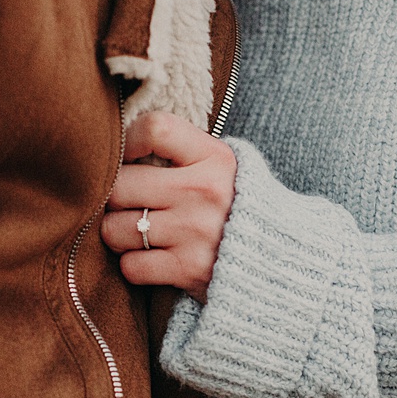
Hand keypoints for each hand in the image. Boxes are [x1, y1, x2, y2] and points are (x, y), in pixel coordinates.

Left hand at [101, 111, 236, 303]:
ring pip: (114, 229)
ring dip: (119, 235)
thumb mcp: (221, 166)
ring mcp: (195, 231)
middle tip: (130, 205)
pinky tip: (154, 259)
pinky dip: (134, 266)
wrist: (282, 259)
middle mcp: (204, 191)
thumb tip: (117, 148)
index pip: (154, 128)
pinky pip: (130, 266)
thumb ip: (178, 151)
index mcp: (214, 157)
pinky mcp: (189, 269)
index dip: (128, 142)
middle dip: (115, 198)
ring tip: (141, 233)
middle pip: (120, 185)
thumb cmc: (234, 206)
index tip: (130, 159)